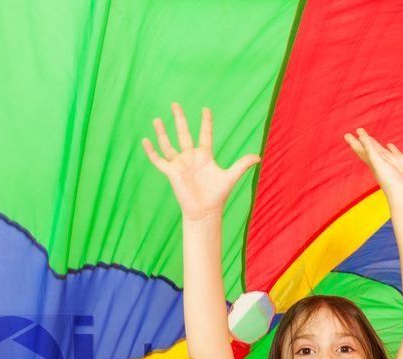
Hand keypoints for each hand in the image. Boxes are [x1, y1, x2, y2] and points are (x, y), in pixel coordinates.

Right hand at [143, 103, 260, 221]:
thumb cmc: (217, 195)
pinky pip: (159, 160)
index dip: (206, 122)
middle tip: (175, 104)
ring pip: (168, 144)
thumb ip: (242, 165)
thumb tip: (258, 157)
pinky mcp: (171, 172)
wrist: (205, 211)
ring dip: (162, 132)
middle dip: (180, 119)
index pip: (205, 134)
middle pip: (183, 133)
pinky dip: (151, 152)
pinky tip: (145, 141)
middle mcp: (191, 157)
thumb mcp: (230, 177)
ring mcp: (180, 164)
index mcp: (205, 156)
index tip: (205, 109)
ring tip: (156, 119)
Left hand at [344, 128, 402, 203]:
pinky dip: (391, 148)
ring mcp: (391, 161)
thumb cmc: (390, 181)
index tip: (347, 135)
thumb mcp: (378, 163)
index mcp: (372, 162)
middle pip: (369, 147)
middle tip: (358, 130)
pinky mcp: (401, 161)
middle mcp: (381, 161)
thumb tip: (361, 137)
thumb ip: (370, 150)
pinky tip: (389, 145)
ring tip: (370, 137)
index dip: (354, 142)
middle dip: (363, 139)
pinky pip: (394, 152)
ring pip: (381, 149)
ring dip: (375, 143)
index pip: (361, 149)